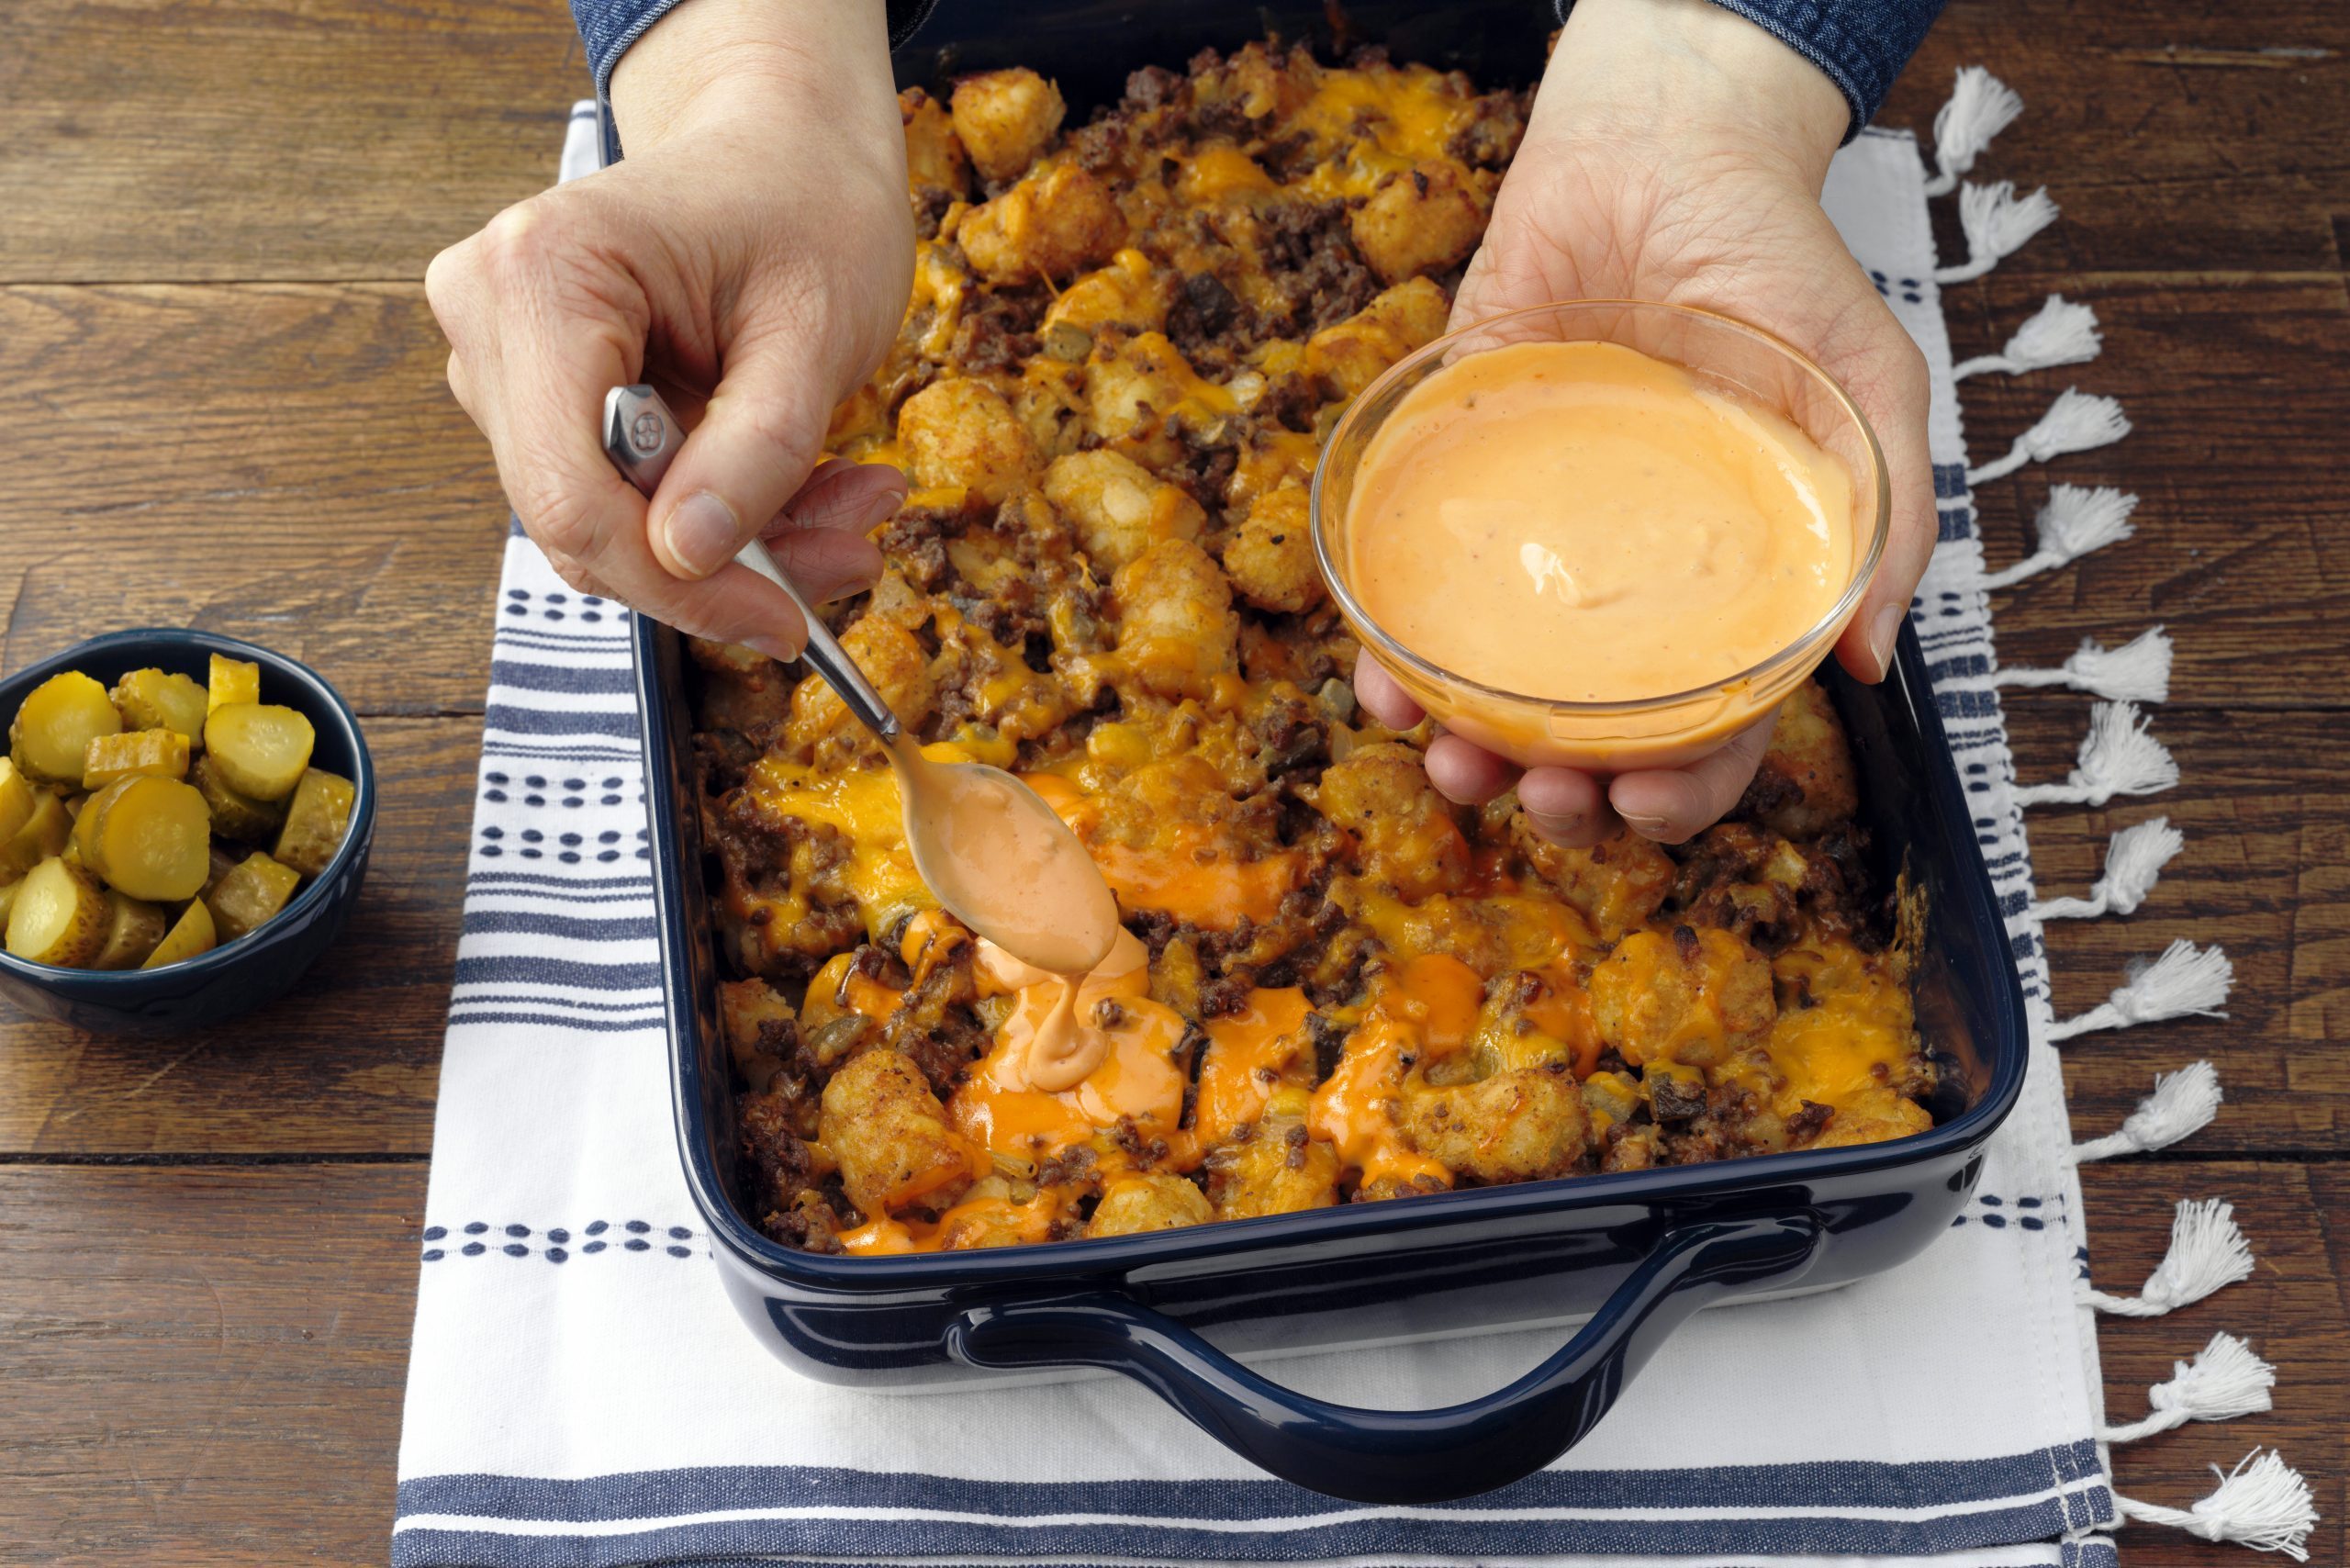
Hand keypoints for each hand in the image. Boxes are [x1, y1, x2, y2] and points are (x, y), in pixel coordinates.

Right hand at [426, 0, 912, 658]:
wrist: (784, 149)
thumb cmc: (805, 207)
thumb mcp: (817, 331)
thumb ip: (756, 449)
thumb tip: (688, 559)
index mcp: (542, 274)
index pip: (572, 495)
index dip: (675, 585)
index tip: (780, 622)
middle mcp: (490, 316)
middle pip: (582, 521)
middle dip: (724, 566)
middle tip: (852, 555)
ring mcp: (503, 361)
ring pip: (606, 523)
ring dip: (738, 542)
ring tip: (852, 501)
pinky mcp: (538, 397)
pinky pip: (620, 498)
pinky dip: (717, 513)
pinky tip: (805, 487)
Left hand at [1357, 0, 1933, 847]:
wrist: (1659, 144)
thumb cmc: (1776, 261)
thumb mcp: (1865, 387)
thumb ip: (1882, 520)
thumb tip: (1865, 662)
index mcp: (1725, 585)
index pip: (1709, 727)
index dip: (1683, 791)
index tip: (1643, 806)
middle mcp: (1624, 585)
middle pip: (1591, 736)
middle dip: (1564, 799)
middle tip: (1547, 800)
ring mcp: (1535, 545)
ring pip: (1492, 688)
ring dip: (1466, 750)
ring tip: (1450, 760)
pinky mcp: (1453, 486)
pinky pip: (1412, 592)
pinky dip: (1390, 652)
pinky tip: (1381, 680)